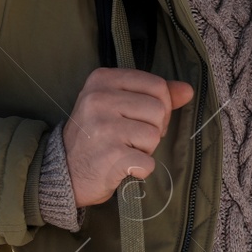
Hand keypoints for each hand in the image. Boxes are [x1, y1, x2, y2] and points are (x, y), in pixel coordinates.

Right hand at [60, 68, 193, 207]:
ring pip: (154, 136)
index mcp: (103, 79)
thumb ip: (154, 94)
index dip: (160, 106)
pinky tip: (122, 165)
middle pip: (159, 110)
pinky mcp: (110, 155)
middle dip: (153, 129)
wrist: (64, 171)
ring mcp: (104, 127)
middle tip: (131, 138)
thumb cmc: (95, 135)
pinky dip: (140, 169)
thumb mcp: (117, 104)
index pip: (157, 85)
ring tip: (123, 150)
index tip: (141, 118)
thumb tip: (187, 90)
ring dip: (145, 149)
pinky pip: (148, 162)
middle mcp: (99, 99)